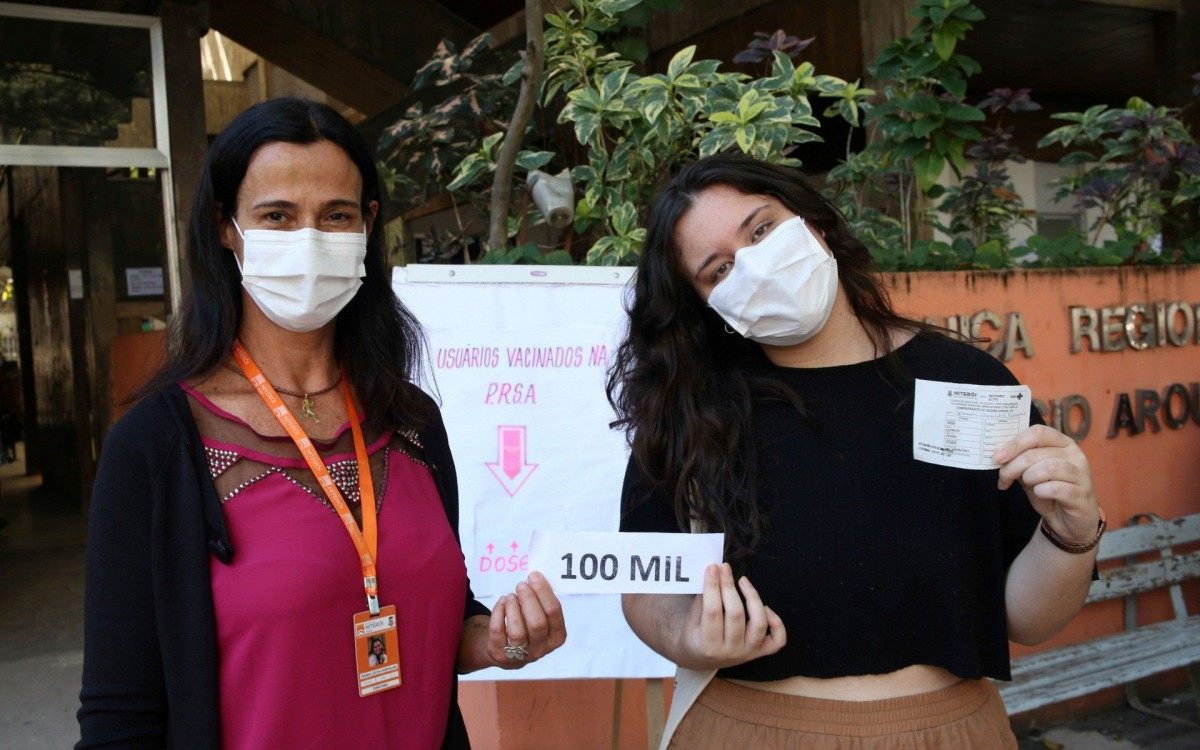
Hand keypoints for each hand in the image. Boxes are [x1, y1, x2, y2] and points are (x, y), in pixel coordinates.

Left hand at [485, 571, 566, 668]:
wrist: (505, 649)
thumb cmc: (527, 625)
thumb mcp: (540, 617)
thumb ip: (542, 601)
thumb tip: (535, 579)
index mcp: (556, 637)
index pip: (554, 613)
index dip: (544, 592)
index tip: (534, 576)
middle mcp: (540, 649)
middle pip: (537, 623)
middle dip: (529, 599)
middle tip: (521, 585)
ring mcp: (520, 655)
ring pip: (517, 631)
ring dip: (513, 607)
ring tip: (511, 596)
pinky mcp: (500, 653)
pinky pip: (498, 631)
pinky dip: (498, 612)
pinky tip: (502, 602)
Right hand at [676, 563, 785, 669]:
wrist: (701, 659)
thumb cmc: (695, 634)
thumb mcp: (692, 619)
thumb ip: (703, 599)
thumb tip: (715, 571)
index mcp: (708, 644)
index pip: (712, 611)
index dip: (713, 587)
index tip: (713, 567)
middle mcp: (730, 651)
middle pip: (736, 614)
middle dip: (729, 586)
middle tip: (725, 567)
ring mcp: (748, 652)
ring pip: (759, 624)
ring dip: (753, 598)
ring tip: (743, 580)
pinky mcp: (760, 652)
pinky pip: (777, 640)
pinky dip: (777, 623)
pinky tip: (767, 608)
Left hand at [994, 424, 1099, 543]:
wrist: (1069, 521)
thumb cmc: (1050, 493)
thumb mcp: (1030, 473)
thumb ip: (1019, 462)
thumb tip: (999, 455)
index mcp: (1062, 443)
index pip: (1038, 432)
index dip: (1014, 444)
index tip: (997, 457)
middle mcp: (1075, 455)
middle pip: (1036, 452)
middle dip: (1013, 466)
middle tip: (1004, 479)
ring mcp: (1081, 474)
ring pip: (1048, 468)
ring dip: (1029, 478)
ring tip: (1028, 485)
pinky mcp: (1081, 494)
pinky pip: (1056, 488)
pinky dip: (1041, 491)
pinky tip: (1040, 494)